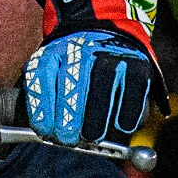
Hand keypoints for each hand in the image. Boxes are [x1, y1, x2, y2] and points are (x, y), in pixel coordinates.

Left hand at [23, 29, 151, 146]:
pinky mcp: (136, 64)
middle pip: (72, 78)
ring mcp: (109, 54)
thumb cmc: (72, 72)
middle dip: (69, 112)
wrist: (104, 39)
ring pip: (102, 83)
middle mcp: (79, 49)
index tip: (44, 130)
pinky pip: (133, 90)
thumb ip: (45, 101)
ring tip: (92, 137)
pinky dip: (127, 112)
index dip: (42, 104)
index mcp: (52, 52)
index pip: (41, 74)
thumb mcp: (51, 77)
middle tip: (68, 138)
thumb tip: (46, 133)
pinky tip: (121, 127)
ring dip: (96, 115)